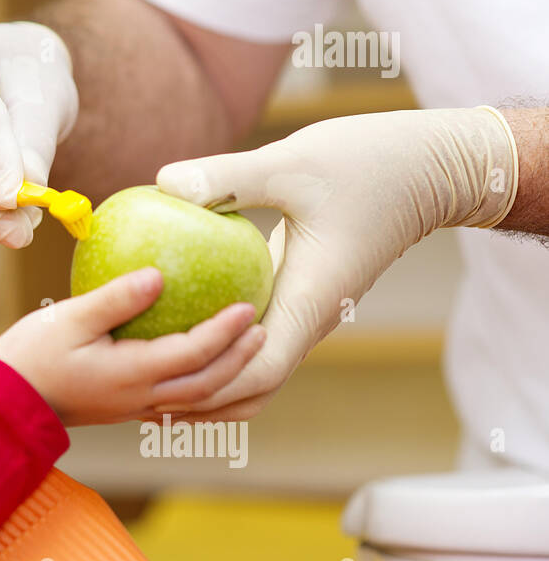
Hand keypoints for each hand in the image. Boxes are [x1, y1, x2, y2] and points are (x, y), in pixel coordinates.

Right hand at [0, 267, 266, 427]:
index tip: (248, 305)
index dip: (225, 332)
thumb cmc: (29, 357)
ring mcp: (133, 408)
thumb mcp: (68, 319)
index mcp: (130, 375)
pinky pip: (177, 403)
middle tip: (263, 327)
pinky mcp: (124, 408)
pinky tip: (204, 368)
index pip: (193, 354)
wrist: (1, 405)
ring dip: (227, 375)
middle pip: (207, 385)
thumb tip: (158, 275)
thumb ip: (115, 299)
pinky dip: (202, 387)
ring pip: (196, 399)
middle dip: (240, 359)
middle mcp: (140, 398)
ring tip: (245, 347)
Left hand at [148, 105, 518, 421]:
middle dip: (195, 398)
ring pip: (252, 367)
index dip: (205, 387)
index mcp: (309, 302)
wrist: (430, 168)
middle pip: (248, 387)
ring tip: (144, 370)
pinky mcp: (298, 292)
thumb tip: (163, 184)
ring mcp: (304, 309)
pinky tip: (170, 315)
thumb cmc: (368, 161)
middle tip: (131, 393)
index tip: (153, 384)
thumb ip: (231, 177)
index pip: (256, 371)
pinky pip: (252, 331)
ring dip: (205, 377)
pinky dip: (214, 338)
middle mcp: (308, 318)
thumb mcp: (295, 163)